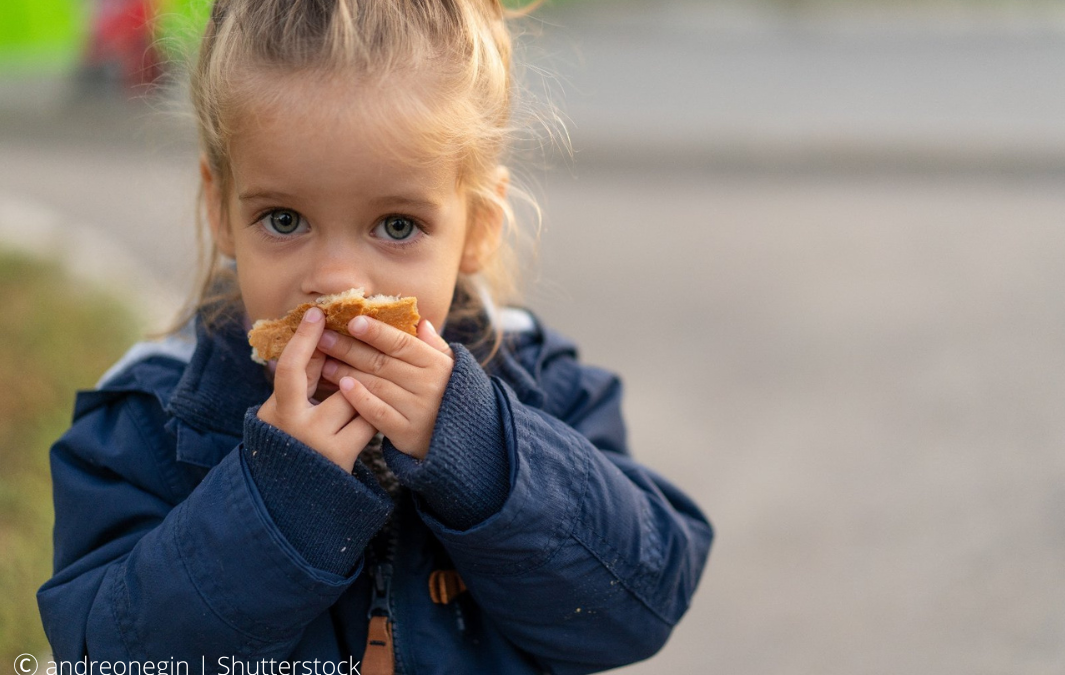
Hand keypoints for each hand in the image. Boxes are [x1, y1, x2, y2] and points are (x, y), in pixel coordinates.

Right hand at [257, 307, 377, 472]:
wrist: (295, 496)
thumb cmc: (292, 442)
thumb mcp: (287, 410)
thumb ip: (303, 380)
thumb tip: (324, 339)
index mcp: (278, 410)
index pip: (290, 368)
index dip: (304, 339)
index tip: (317, 313)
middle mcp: (297, 426)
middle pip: (336, 384)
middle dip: (350, 375)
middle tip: (357, 372)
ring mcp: (320, 443)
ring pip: (356, 401)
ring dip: (364, 397)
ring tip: (367, 400)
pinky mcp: (342, 457)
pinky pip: (368, 423)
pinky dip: (371, 417)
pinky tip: (374, 417)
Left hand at [316, 315, 453, 459]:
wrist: (465, 441)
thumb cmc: (450, 396)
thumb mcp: (450, 368)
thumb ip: (434, 346)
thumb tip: (420, 322)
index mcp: (437, 364)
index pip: (402, 343)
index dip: (376, 332)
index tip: (352, 321)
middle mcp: (429, 385)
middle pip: (383, 362)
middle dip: (350, 348)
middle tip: (324, 337)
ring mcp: (418, 410)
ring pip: (377, 385)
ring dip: (347, 372)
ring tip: (325, 362)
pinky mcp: (407, 433)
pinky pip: (379, 414)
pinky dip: (360, 399)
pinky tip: (343, 387)